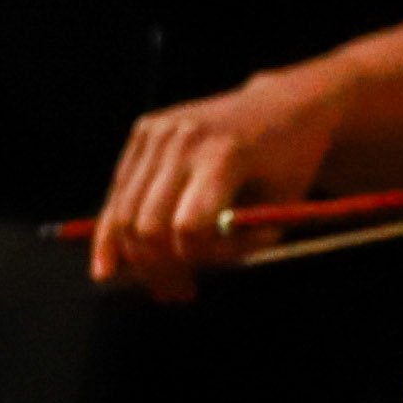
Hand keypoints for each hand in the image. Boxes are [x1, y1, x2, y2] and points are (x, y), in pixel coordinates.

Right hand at [88, 74, 348, 297]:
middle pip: (146, 223)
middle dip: (155, 269)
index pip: (187, 227)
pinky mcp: (144, 129)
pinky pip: (119, 190)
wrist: (283, 108)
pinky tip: (115, 261)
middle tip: (171, 294)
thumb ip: (235, 245)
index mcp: (224, 155)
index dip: (191, 262)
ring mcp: (158, 130)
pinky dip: (115, 228)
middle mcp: (183, 138)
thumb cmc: (288, 168)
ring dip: (130, 256)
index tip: (197, 285)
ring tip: (153, 283)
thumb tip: (183, 273)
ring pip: (122, 210)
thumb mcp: (278, 211)